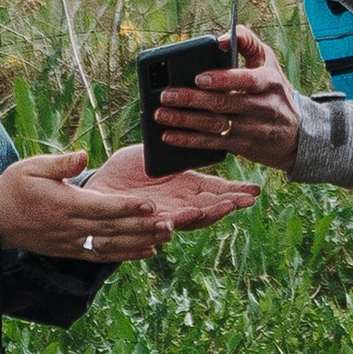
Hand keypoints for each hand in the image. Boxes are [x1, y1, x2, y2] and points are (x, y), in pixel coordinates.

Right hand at [0, 151, 171, 262]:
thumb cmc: (15, 188)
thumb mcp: (32, 167)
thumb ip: (60, 164)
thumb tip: (83, 156)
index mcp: (64, 204)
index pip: (101, 207)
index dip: (127, 206)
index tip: (150, 204)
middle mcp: (70, 227)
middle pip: (113, 229)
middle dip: (142, 227)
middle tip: (170, 223)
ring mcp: (71, 242)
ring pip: (111, 246)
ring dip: (140, 243)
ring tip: (165, 237)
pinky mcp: (70, 251)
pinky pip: (102, 256)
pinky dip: (125, 255)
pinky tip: (146, 251)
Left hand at [91, 143, 260, 230]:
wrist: (98, 187)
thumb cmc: (126, 170)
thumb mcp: (155, 154)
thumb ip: (175, 152)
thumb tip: (193, 131)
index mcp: (184, 187)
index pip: (215, 191)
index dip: (235, 192)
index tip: (255, 191)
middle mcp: (178, 204)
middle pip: (210, 207)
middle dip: (230, 203)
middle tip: (248, 200)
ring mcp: (164, 214)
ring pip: (191, 218)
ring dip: (210, 213)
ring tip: (226, 207)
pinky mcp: (144, 222)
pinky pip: (163, 223)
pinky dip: (178, 220)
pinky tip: (191, 214)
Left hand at [155, 26, 303, 174]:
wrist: (297, 135)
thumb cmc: (275, 91)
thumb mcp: (269, 63)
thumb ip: (247, 42)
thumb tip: (221, 38)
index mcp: (269, 81)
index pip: (246, 80)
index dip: (223, 79)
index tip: (199, 77)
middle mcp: (262, 106)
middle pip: (223, 103)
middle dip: (192, 100)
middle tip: (166, 95)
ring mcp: (252, 129)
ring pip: (215, 125)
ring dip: (185, 121)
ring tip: (160, 114)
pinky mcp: (242, 146)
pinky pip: (212, 143)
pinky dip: (189, 140)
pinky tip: (169, 136)